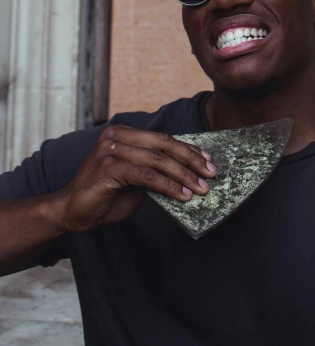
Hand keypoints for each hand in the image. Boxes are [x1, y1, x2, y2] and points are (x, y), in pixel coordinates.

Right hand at [54, 125, 216, 232]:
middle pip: (163, 144)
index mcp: (123, 133)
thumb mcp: (135, 179)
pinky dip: (169, 186)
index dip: (188, 149)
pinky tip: (182, 195)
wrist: (72, 212)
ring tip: (201, 188)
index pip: (163, 138)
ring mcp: (111, 150)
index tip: (208, 160)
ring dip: (184, 175)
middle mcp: (116, 136)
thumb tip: (188, 172)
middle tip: (211, 173)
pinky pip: (148, 176)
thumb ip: (155, 170)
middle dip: (191, 159)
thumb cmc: (105, 196)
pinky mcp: (109, 167)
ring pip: (158, 160)